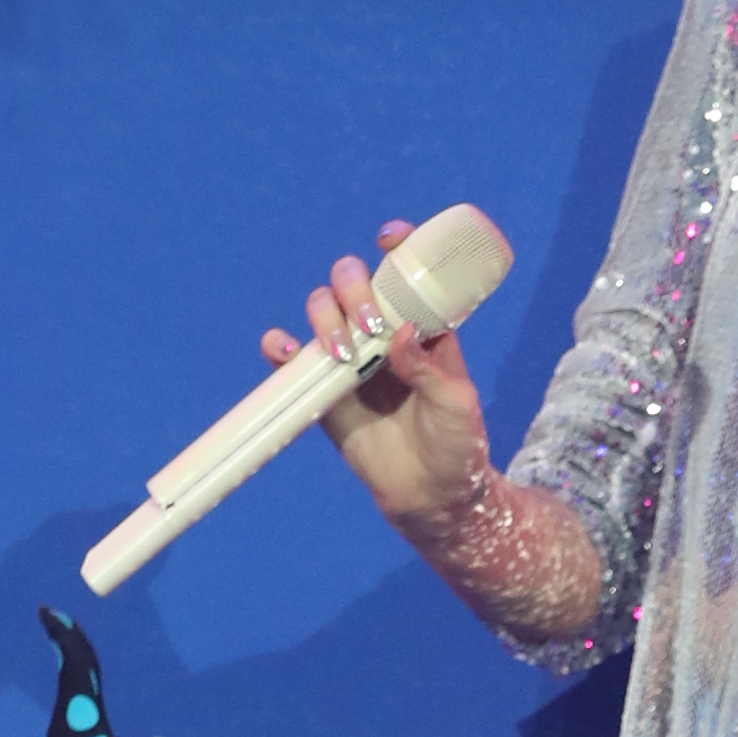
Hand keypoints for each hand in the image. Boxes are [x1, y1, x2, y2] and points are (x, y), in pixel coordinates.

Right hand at [263, 222, 498, 536]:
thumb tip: (401, 333)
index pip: (405, 273)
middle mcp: (382, 334)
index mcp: (422, 327)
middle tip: (369, 328)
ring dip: (323, 318)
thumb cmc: (457, 446)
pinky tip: (285, 352)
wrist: (432, 496)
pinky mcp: (323, 391)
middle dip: (352, 288)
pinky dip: (279, 348)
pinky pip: (291, 359)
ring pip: (321, 310)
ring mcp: (350, 359)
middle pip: (352, 281)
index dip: (397, 246)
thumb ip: (428, 368)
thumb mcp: (456, 405)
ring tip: (343, 356)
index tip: (388, 240)